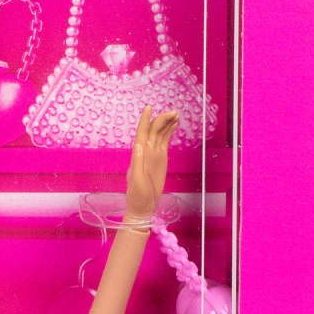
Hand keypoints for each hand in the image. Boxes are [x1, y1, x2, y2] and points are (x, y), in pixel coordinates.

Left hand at [123, 106, 179, 221]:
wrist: (143, 206)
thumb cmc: (137, 195)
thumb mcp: (137, 179)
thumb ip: (137, 162)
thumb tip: (139, 146)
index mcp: (138, 154)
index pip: (141, 133)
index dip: (145, 119)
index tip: (149, 107)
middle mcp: (146, 151)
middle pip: (153, 130)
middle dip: (162, 119)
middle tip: (174, 112)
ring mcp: (153, 154)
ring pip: (160, 134)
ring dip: (167, 123)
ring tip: (176, 114)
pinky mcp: (160, 159)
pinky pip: (164, 142)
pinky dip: (169, 133)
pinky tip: (174, 125)